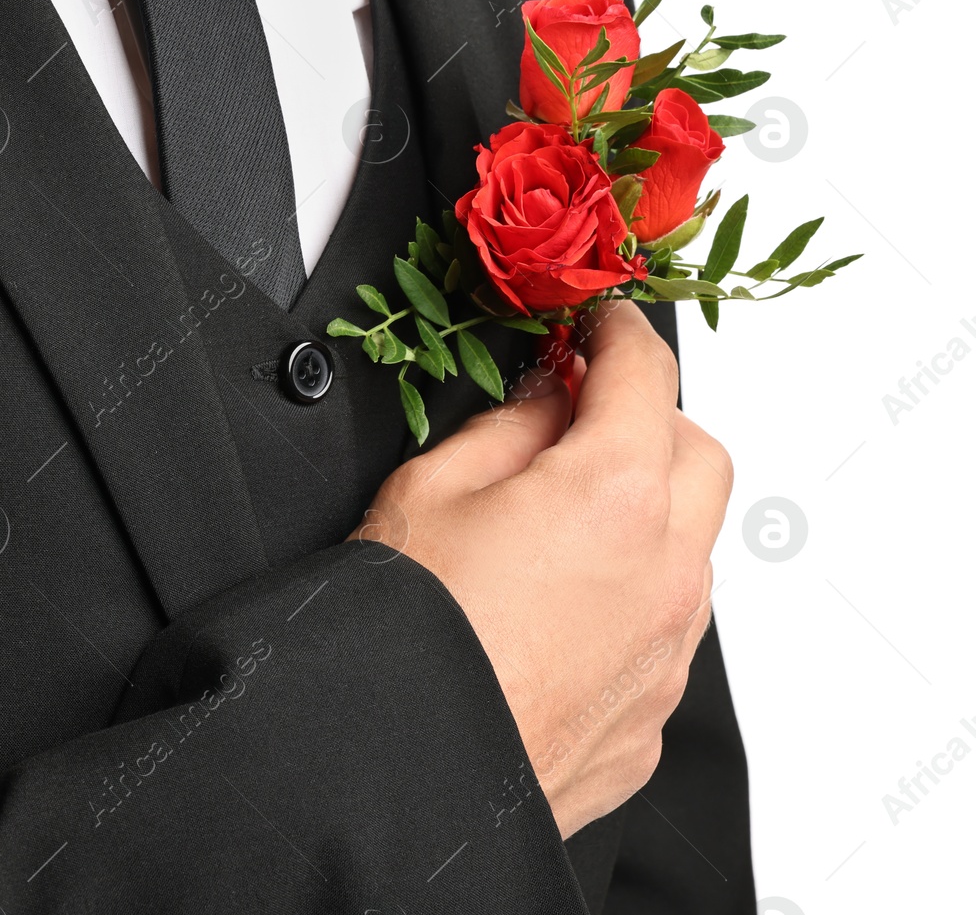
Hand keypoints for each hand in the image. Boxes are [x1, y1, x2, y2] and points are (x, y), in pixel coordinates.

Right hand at [351, 302, 730, 837]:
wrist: (396, 771)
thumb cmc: (404, 633)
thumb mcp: (429, 488)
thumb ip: (506, 427)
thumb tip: (545, 401)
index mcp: (613, 496)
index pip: (646, 377)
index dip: (621, 334)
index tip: (602, 325)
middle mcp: (664, 575)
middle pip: (700, 458)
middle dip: (652, 422)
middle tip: (584, 418)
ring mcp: (666, 655)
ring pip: (690, 551)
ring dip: (647, 515)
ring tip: (558, 524)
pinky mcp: (648, 718)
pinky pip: (662, 632)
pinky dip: (628, 598)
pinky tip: (554, 608)